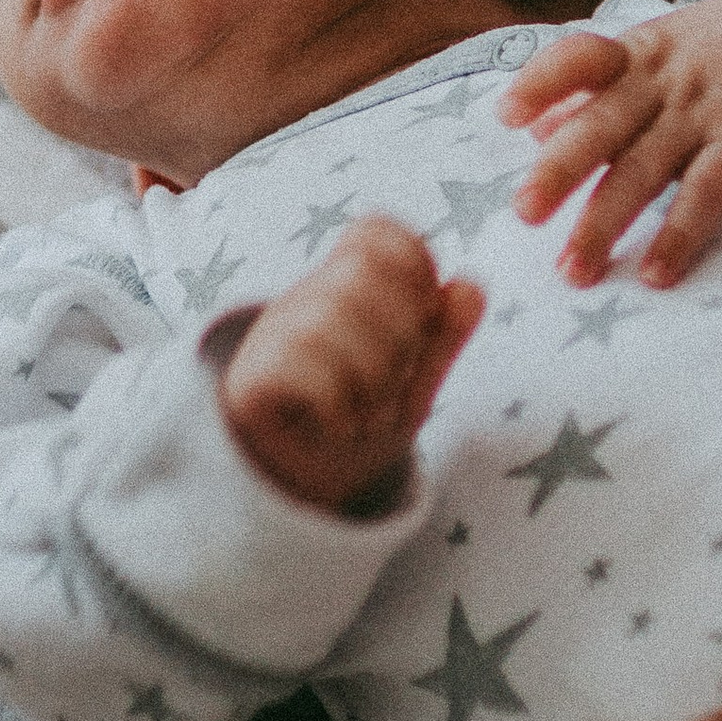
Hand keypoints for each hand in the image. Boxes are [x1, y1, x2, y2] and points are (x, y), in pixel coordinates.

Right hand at [221, 219, 482, 516]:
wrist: (302, 487)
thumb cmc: (361, 419)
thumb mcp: (415, 380)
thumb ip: (444, 335)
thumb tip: (471, 287)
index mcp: (346, 285)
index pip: (375, 233)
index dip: (415, 265)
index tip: (425, 321)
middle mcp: (305, 298)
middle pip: (358, 274)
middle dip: (400, 333)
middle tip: (398, 381)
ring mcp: (272, 335)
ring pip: (328, 319)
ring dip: (371, 377)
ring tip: (373, 413)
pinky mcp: (250, 380)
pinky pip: (299, 366)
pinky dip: (337, 403)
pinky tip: (341, 424)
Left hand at [499, 0, 721, 288]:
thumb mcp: (656, 51)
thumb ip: (593, 88)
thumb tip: (530, 129)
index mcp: (636, 53)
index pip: (579, 57)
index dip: (541, 83)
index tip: (505, 115)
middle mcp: (663, 82)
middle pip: (602, 125)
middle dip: (560, 170)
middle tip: (524, 213)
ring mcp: (704, 113)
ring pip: (644, 170)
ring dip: (605, 221)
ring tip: (573, 270)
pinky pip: (707, 194)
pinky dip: (680, 235)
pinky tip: (656, 275)